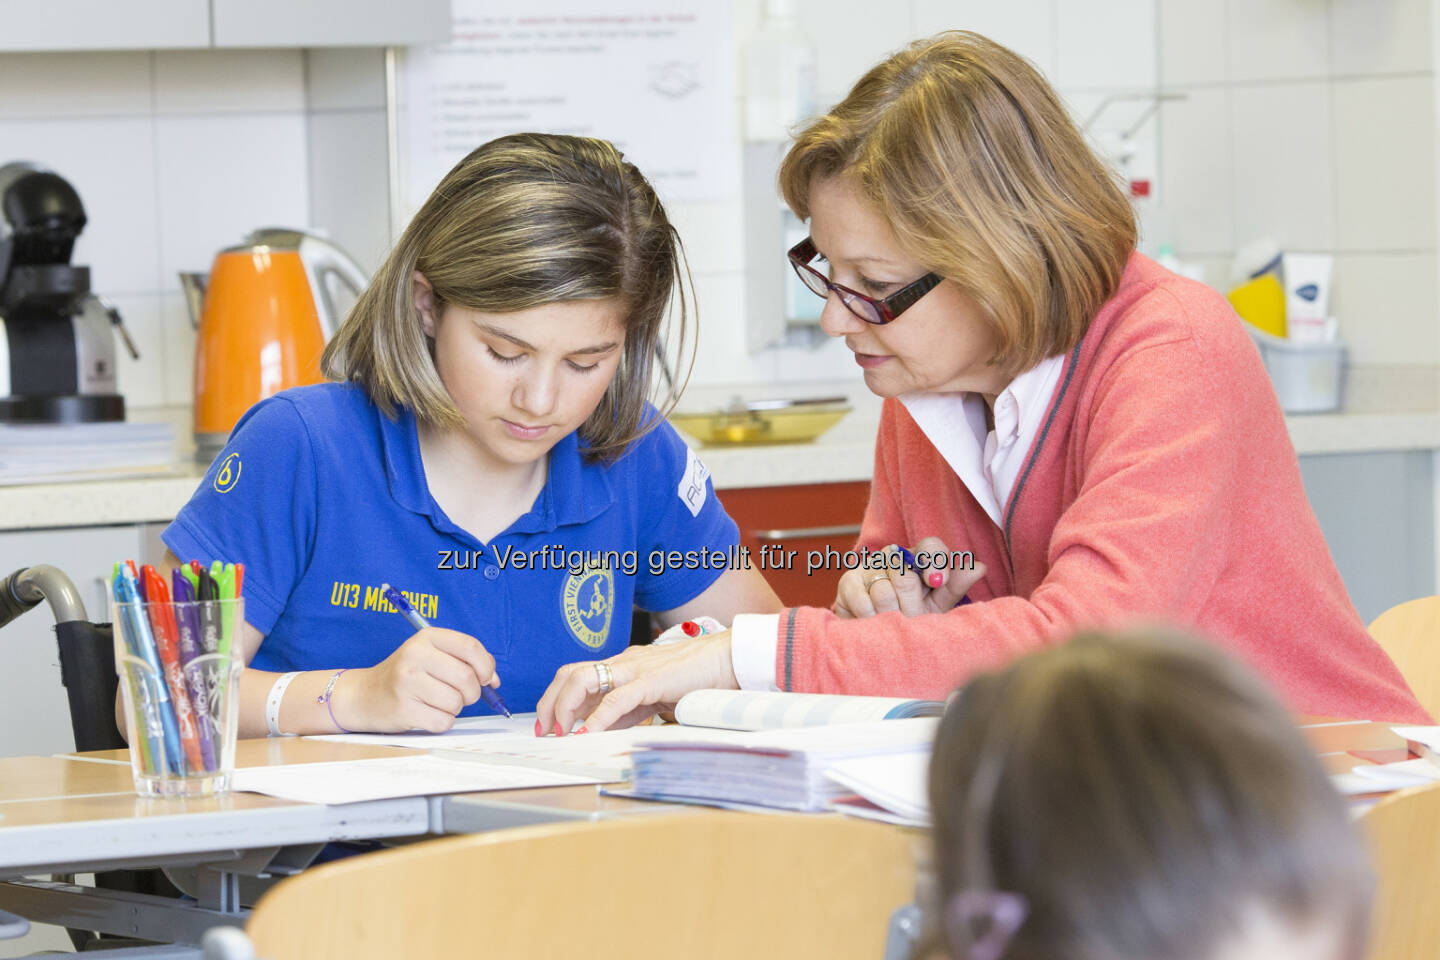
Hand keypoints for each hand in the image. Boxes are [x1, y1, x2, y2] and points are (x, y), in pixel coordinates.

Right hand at [340, 627, 497, 732]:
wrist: (365, 695)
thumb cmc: (407, 675)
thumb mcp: (433, 656)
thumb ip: (466, 661)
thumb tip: (494, 680)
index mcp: (427, 637)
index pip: (471, 647)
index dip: (486, 666)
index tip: (486, 678)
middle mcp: (415, 655)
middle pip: (467, 677)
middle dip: (473, 692)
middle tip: (463, 695)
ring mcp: (407, 682)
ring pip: (456, 702)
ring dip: (455, 708)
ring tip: (438, 702)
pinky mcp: (403, 709)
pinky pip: (443, 721)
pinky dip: (442, 722)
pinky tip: (427, 714)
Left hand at [535, 632, 736, 734]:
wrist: (728, 660)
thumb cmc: (697, 678)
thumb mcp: (652, 699)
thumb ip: (628, 712)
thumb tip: (601, 731)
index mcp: (622, 667)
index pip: (576, 676)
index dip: (555, 700)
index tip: (548, 726)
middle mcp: (622, 663)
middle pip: (570, 673)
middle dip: (549, 702)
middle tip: (544, 730)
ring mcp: (635, 669)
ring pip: (583, 680)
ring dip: (565, 708)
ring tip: (561, 731)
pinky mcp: (651, 681)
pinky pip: (617, 699)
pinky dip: (598, 718)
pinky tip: (588, 733)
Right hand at [832, 538, 984, 617]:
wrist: (880, 637)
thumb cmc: (915, 617)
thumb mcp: (939, 606)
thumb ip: (956, 586)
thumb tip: (979, 566)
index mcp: (920, 558)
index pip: (930, 546)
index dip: (935, 562)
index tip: (937, 582)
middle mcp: (894, 556)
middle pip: (904, 570)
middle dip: (911, 602)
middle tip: (911, 616)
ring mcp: (869, 567)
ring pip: (883, 589)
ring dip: (890, 613)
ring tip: (892, 621)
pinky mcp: (848, 582)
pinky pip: (862, 598)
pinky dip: (870, 615)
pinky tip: (874, 621)